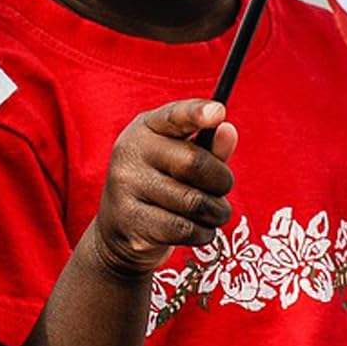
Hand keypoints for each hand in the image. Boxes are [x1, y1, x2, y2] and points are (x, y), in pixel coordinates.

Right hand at [91, 99, 236, 278]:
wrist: (119, 229)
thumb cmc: (161, 184)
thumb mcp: (181, 158)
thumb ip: (208, 146)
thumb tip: (227, 131)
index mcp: (146, 127)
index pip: (174, 116)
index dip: (197, 113)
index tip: (219, 112)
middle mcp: (131, 152)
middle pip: (194, 163)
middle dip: (222, 180)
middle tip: (223, 189)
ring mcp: (127, 187)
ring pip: (194, 202)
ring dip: (216, 212)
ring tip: (212, 213)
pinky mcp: (133, 222)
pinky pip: (185, 229)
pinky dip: (203, 233)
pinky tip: (198, 229)